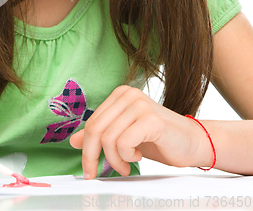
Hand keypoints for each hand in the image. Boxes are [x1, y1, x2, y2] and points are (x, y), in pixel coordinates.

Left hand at [69, 85, 213, 178]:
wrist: (194, 143)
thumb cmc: (159, 139)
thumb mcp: (124, 136)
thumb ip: (100, 135)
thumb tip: (73, 141)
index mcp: (119, 95)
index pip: (91, 123)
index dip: (86, 149)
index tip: (88, 169)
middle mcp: (128, 95)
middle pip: (95, 129)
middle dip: (94, 157)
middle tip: (98, 173)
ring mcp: (139, 104)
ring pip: (108, 138)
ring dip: (116, 160)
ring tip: (127, 164)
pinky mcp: (151, 118)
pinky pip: (124, 142)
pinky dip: (128, 156)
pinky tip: (139, 155)